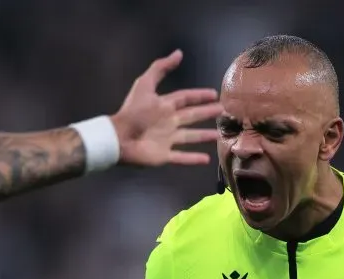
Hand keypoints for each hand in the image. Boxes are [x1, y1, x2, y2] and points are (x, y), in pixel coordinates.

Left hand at [111, 49, 222, 166]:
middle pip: (191, 116)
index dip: (199, 95)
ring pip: (190, 137)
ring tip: (219, 135)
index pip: (186, 98)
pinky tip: (207, 160)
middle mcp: (168, 122)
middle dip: (207, 113)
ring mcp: (167, 139)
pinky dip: (193, 159)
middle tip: (223, 111)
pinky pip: (182, 157)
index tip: (214, 94)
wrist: (120, 137)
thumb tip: (178, 53)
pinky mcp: (165, 155)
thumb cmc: (133, 112)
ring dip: (204, 136)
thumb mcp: (145, 85)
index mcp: (165, 105)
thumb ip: (160, 69)